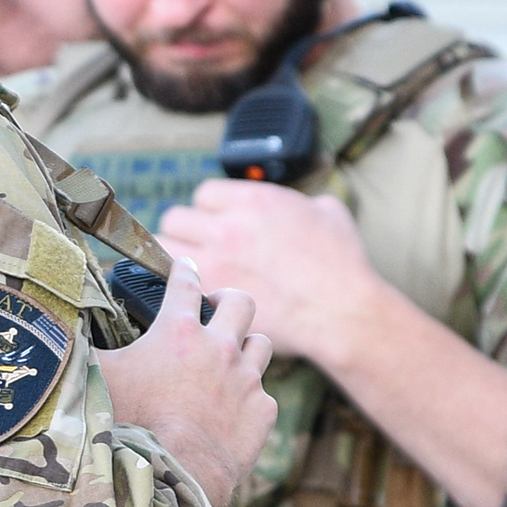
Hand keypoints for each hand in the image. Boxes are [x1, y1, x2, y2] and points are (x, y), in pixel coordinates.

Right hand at [94, 253, 275, 501]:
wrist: (178, 473)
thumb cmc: (131, 425)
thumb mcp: (95, 381)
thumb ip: (79, 353)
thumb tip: (50, 335)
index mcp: (179, 332)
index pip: (184, 283)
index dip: (182, 270)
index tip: (183, 266)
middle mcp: (220, 348)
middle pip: (240, 301)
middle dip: (227, 299)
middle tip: (216, 308)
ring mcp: (246, 379)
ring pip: (261, 344)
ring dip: (246, 345)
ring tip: (231, 358)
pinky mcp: (262, 411)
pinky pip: (262, 395)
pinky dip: (249, 399)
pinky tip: (234, 412)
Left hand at [157, 180, 388, 369]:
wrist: (342, 312)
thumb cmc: (341, 266)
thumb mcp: (330, 212)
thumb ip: (302, 201)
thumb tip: (297, 205)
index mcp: (253, 200)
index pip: (204, 194)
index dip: (209, 210)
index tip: (216, 224)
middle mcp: (228, 227)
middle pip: (176, 219)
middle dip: (186, 233)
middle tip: (199, 249)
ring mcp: (216, 263)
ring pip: (165, 250)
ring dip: (173, 260)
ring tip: (190, 273)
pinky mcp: (212, 298)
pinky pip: (174, 288)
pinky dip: (180, 292)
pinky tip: (194, 298)